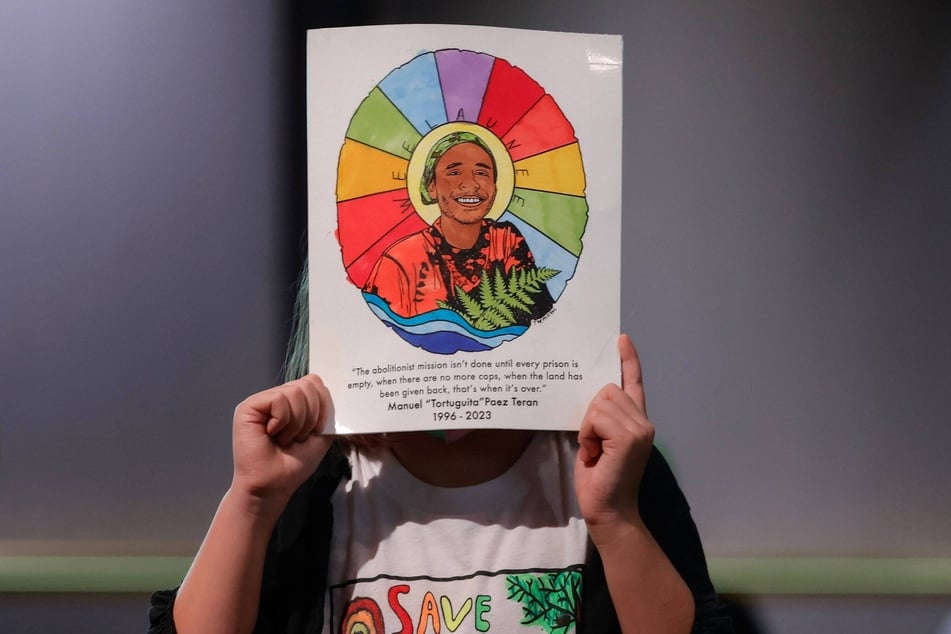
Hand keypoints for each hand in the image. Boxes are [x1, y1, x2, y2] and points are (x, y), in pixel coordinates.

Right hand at [231, 374, 333, 505]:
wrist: (274, 485)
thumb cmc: (294, 463)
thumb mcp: (320, 434)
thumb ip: (324, 409)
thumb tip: (325, 386)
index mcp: (293, 402)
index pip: (313, 382)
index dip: (322, 404)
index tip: (316, 429)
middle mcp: (276, 397)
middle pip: (307, 384)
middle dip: (311, 415)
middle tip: (298, 437)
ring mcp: (262, 401)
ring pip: (295, 391)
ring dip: (297, 422)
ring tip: (285, 438)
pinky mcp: (248, 407)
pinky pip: (279, 399)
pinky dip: (283, 420)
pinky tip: (272, 434)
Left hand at [574, 334, 653, 540]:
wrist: (607, 511)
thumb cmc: (598, 480)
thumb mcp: (597, 441)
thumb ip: (601, 419)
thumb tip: (592, 401)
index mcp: (635, 421)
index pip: (633, 382)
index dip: (628, 359)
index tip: (622, 338)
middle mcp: (643, 420)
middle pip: (606, 389)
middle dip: (590, 414)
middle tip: (592, 444)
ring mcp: (640, 428)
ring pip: (599, 402)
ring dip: (588, 426)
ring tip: (594, 451)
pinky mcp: (630, 437)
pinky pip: (597, 417)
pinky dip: (588, 434)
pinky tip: (595, 454)